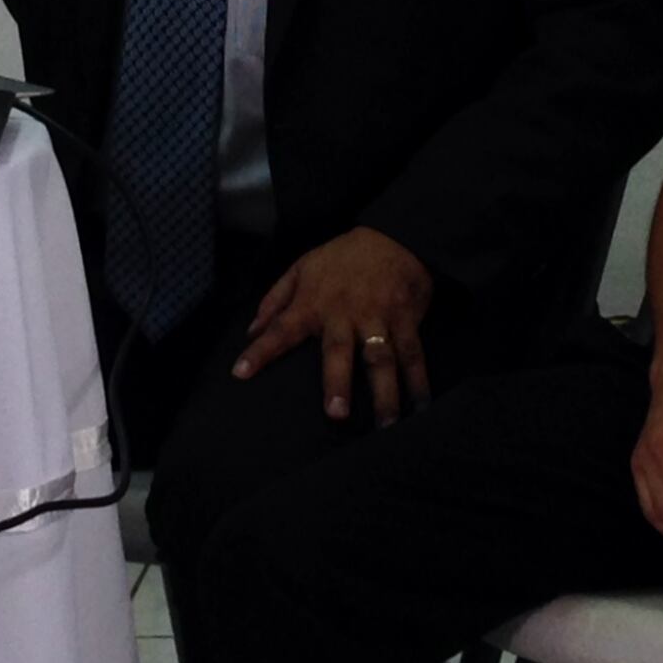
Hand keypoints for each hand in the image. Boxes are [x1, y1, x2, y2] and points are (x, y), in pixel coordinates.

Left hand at [234, 227, 434, 423]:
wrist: (394, 236)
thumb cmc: (342, 257)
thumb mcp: (302, 267)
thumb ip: (274, 300)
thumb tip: (250, 331)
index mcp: (313, 302)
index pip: (281, 328)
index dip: (261, 351)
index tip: (241, 373)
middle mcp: (345, 313)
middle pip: (340, 351)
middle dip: (337, 381)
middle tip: (336, 413)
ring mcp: (379, 318)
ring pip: (382, 359)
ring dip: (385, 392)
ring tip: (386, 425)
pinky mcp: (406, 320)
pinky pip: (414, 354)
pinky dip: (419, 380)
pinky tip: (421, 406)